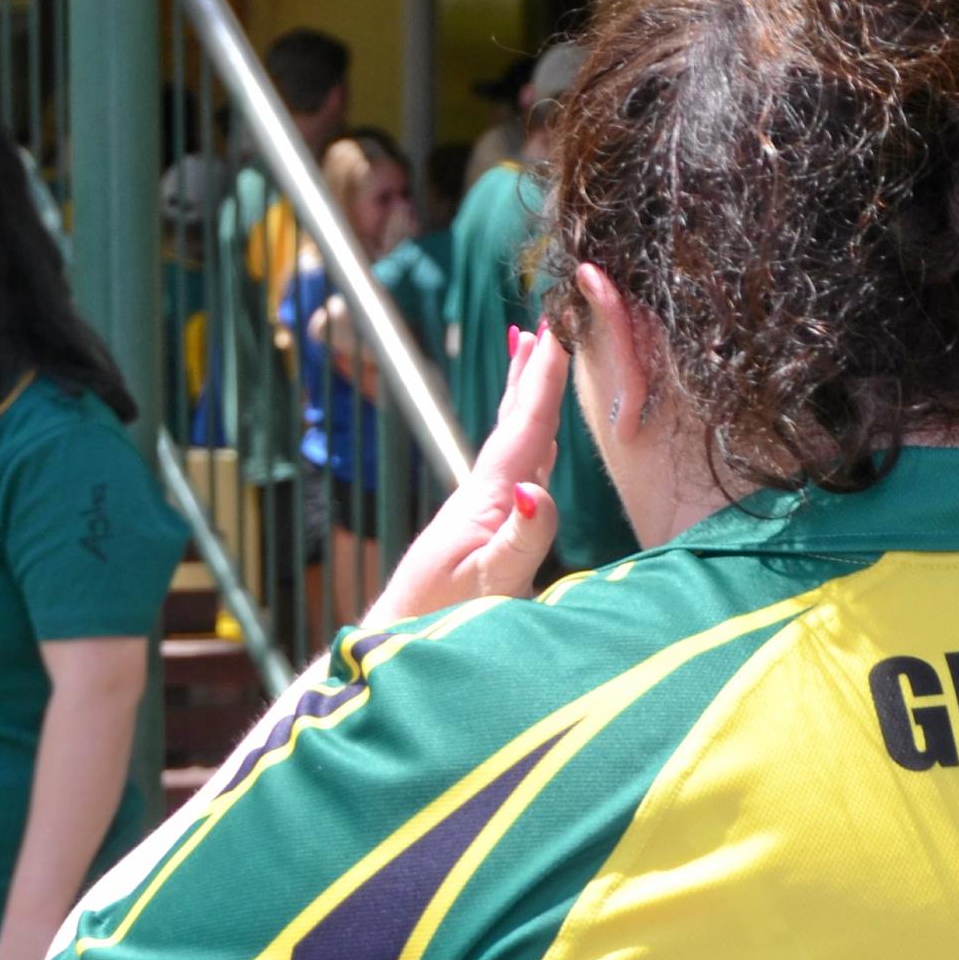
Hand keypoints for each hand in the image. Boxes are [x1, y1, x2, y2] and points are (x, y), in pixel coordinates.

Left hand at [357, 320, 567, 631]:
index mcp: (487, 497)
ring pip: (515, 437)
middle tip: (547, 317)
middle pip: (515, 419)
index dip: (543, 377)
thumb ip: (519, 539)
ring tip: (532, 350)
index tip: (557, 327)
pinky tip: (538, 435)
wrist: (401, 641)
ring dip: (526, 392)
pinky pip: (520, 467)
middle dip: (533, 368)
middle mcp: (484, 492)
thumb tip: (534, 488)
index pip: (524, 427)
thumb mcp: (488, 586)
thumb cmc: (442, 621)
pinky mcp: (487, 527)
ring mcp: (484, 507)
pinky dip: (531, 437)